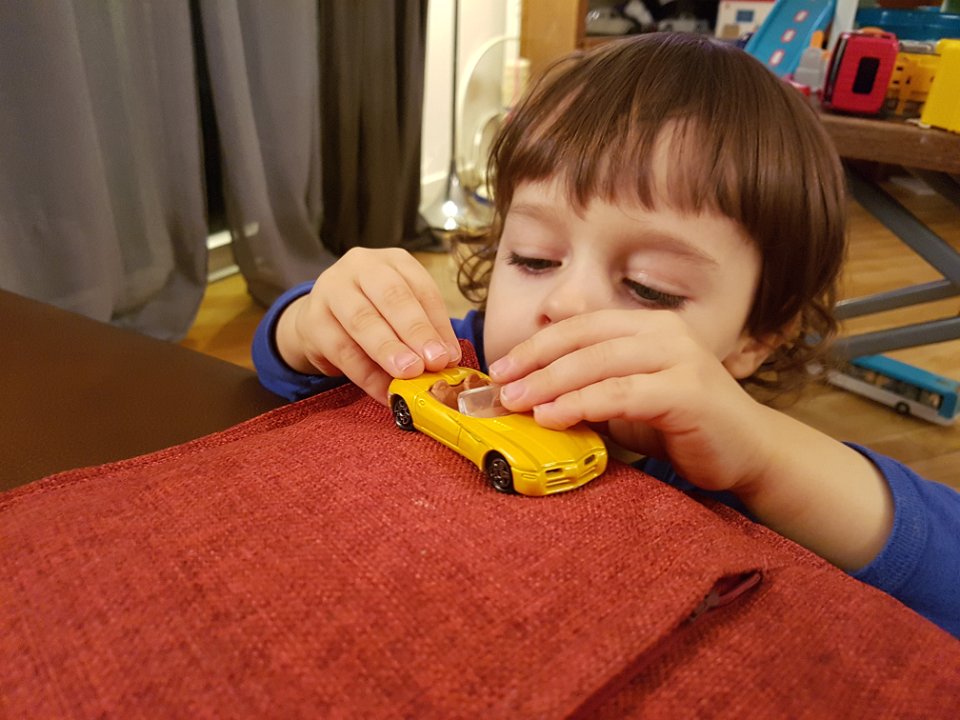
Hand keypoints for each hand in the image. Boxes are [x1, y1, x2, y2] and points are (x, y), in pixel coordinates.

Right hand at [275, 247, 461, 402]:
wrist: (319, 318)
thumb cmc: (371, 313)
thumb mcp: (400, 313)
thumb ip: (423, 331)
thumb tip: (446, 359)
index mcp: (393, 261)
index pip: (421, 289)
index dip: (438, 324)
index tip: (448, 355)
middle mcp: (361, 266)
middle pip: (392, 296)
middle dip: (415, 331)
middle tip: (431, 362)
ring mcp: (332, 289)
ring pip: (363, 320)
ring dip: (388, 350)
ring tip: (407, 374)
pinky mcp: (312, 319)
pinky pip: (342, 349)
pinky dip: (366, 375)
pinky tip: (383, 391)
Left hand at [487, 309, 771, 493]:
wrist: (747, 452)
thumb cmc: (681, 425)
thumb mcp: (628, 397)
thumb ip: (591, 385)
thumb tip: (530, 390)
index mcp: (648, 326)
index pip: (582, 326)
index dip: (537, 344)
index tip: (501, 368)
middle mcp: (666, 333)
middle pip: (585, 340)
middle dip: (536, 363)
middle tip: (501, 388)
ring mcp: (681, 359)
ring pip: (600, 363)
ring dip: (552, 384)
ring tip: (518, 404)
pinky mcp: (689, 392)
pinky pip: (623, 394)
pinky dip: (583, 404)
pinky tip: (555, 417)